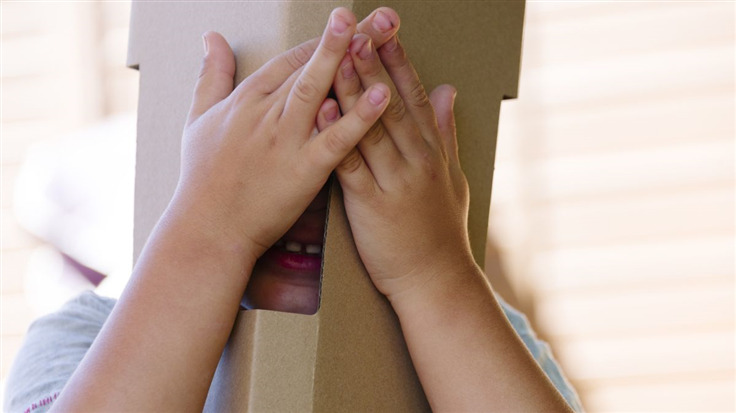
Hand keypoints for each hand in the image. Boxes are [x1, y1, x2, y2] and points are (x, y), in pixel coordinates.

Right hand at [171, 8, 390, 267]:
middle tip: (383, 15)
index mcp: (248, 99)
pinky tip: (383, 95)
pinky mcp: (302, 170)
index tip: (352, 17)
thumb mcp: (199, 118)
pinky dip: (358, 117)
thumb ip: (211, 75)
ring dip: (351, 59)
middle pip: (312, 66)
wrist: (206, 230)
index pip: (292, 59)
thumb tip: (210, 37)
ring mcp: (285, 140)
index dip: (325, 37)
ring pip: (320, 90)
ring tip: (381, 34)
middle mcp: (267, 112)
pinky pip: (335, 139)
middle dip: (349, 36)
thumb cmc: (202, 178)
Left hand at [317, 31, 474, 301]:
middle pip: (393, 103)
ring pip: (372, 127)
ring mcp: (395, 181)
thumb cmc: (441, 231)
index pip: (416, 96)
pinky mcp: (372, 205)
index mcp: (432, 152)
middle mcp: (417, 160)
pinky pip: (350, 165)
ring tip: (338, 54)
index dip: (400, 61)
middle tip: (359, 27)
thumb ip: (446, 131)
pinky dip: (336, 136)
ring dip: (354, 88)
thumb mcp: (453, 176)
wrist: (436, 280)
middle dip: (375, 62)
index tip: (386, 30)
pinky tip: (323, 110)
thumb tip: (449, 90)